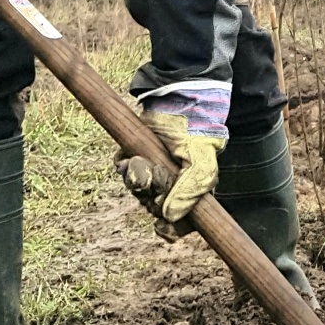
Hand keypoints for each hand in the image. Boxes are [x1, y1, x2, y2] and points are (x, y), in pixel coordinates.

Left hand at [118, 105, 226, 236]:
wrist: (179, 98)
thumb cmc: (196, 132)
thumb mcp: (201, 164)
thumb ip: (189, 191)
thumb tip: (168, 217)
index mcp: (193, 190)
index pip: (181, 223)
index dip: (170, 226)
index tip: (160, 224)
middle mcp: (173, 184)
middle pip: (154, 206)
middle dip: (150, 193)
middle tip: (155, 174)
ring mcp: (154, 169)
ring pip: (137, 190)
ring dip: (135, 179)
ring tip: (139, 161)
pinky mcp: (136, 154)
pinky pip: (123, 171)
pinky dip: (123, 166)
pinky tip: (130, 156)